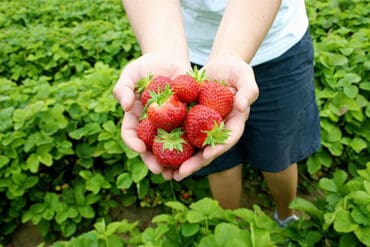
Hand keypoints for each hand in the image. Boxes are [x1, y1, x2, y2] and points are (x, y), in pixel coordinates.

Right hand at [113, 51, 189, 177]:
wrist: (169, 59)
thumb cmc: (145, 67)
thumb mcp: (130, 74)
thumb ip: (123, 88)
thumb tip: (125, 105)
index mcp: (135, 118)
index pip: (130, 134)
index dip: (133, 143)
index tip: (139, 148)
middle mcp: (152, 126)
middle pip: (151, 148)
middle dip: (154, 161)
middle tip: (160, 171)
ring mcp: (170, 124)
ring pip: (171, 147)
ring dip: (175, 162)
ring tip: (179, 172)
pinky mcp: (186, 119)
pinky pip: (190, 133)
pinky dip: (193, 145)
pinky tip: (199, 153)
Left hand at [172, 55, 258, 180]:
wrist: (220, 67)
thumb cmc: (236, 70)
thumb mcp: (245, 76)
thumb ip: (248, 90)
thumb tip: (242, 106)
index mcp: (234, 124)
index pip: (227, 140)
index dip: (216, 150)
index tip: (204, 157)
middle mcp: (219, 130)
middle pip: (207, 150)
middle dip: (194, 164)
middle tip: (180, 175)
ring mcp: (204, 127)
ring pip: (193, 148)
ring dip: (180, 161)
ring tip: (166, 174)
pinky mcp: (192, 122)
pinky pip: (181, 134)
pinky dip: (171, 144)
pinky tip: (157, 153)